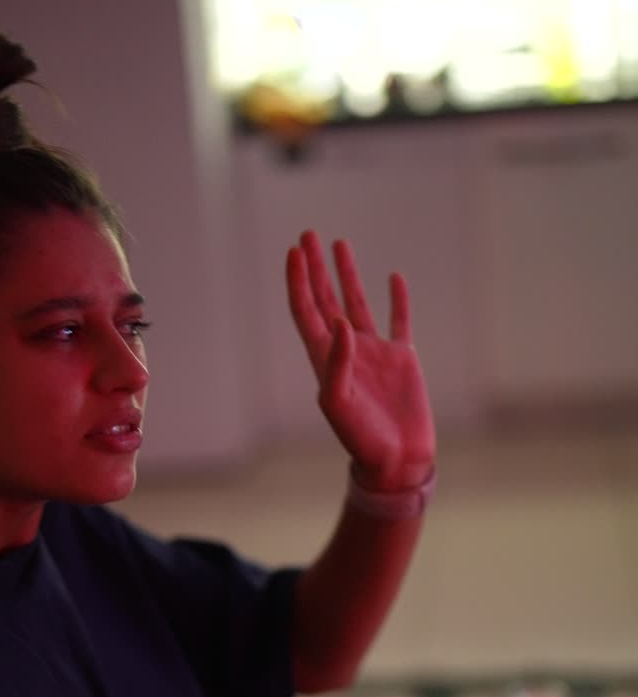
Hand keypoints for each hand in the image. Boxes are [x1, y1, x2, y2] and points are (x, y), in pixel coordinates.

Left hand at [286, 230, 434, 491]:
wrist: (396, 460)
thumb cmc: (362, 439)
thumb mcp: (340, 404)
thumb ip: (337, 363)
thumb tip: (338, 321)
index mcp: (324, 360)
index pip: (305, 311)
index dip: (298, 281)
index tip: (295, 252)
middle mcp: (346, 350)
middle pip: (324, 299)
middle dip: (314, 268)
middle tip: (307, 235)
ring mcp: (374, 353)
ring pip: (355, 303)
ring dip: (347, 275)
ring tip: (339, 245)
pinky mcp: (401, 359)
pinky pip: (397, 321)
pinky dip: (396, 299)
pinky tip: (393, 279)